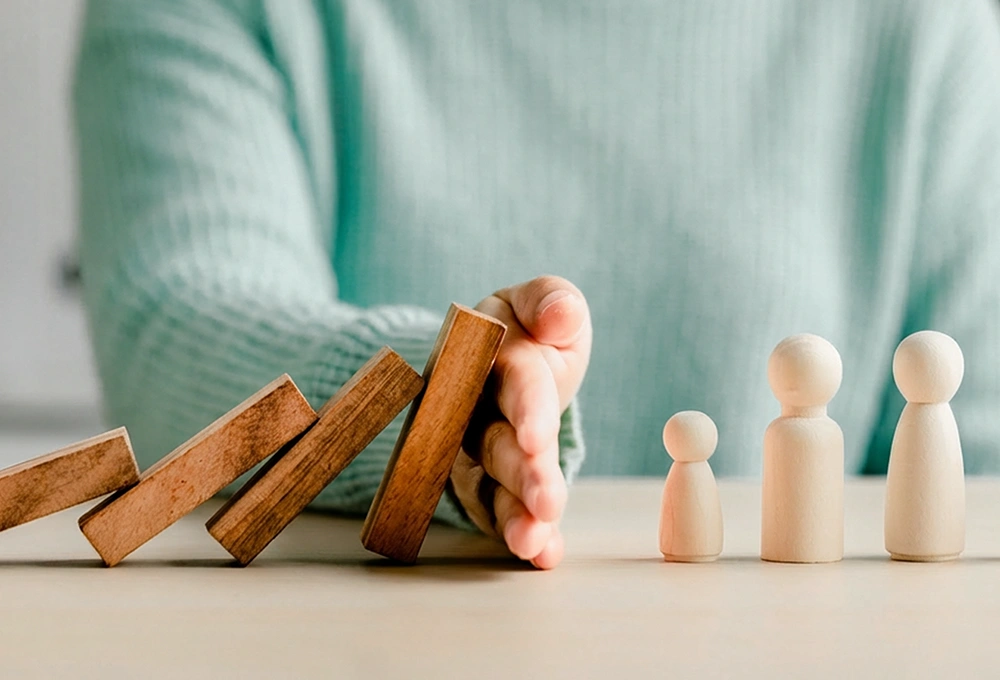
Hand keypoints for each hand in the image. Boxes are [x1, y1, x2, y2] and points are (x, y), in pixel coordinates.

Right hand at [451, 276, 591, 568]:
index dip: (526, 409)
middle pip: (497, 443)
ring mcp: (473, 449)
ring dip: (513, 514)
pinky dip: (518, 534)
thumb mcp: (542, 302)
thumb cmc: (527, 330)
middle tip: (545, 502)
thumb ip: (552, 301)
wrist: (497, 357)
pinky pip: (496, 511)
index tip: (537, 437)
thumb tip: (560, 314)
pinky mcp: (483, 481)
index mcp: (493, 356)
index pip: (514, 383)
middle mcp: (474, 407)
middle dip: (522, 474)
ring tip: (534, 541)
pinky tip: (543, 556)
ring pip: (491, 484)